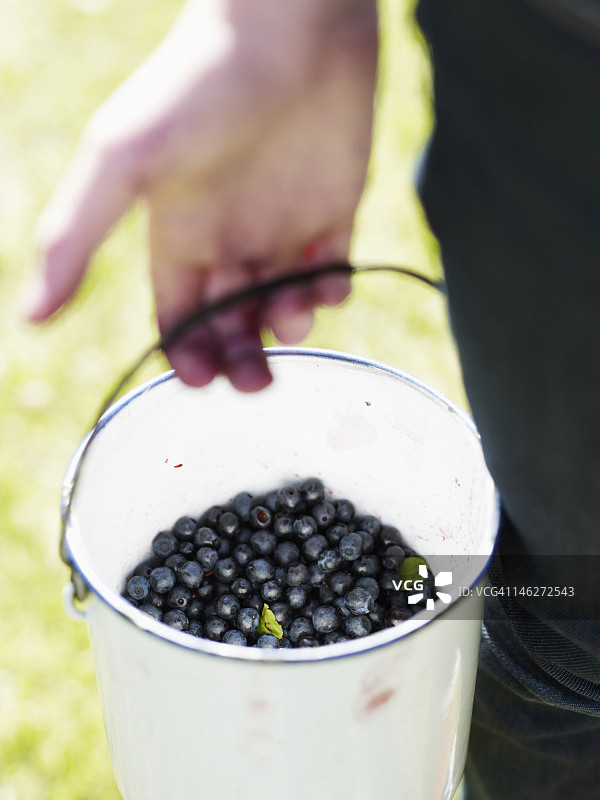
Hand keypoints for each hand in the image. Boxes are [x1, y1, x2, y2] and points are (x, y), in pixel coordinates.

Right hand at [27, 0, 377, 389]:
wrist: (289, 24)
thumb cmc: (198, 86)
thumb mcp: (124, 161)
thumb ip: (76, 236)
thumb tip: (30, 317)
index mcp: (177, 233)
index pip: (178, 316)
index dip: (188, 354)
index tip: (202, 379)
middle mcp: (229, 236)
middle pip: (231, 322)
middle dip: (241, 358)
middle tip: (258, 380)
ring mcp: (281, 224)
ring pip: (282, 304)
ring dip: (288, 324)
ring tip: (291, 313)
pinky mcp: (333, 208)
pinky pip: (331, 270)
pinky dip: (331, 288)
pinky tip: (328, 280)